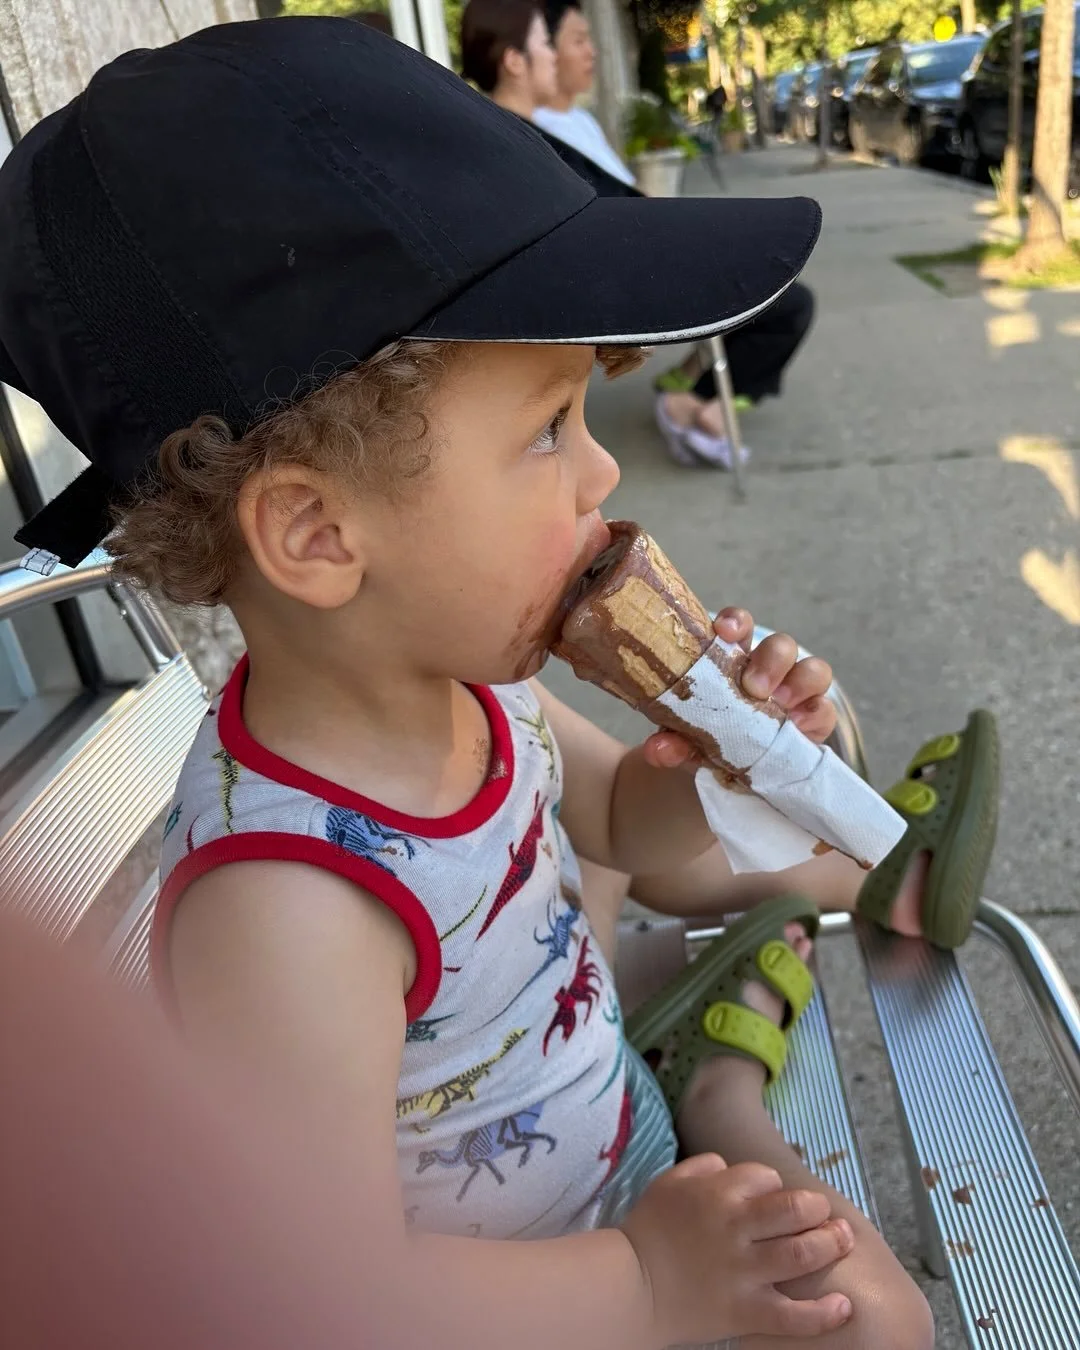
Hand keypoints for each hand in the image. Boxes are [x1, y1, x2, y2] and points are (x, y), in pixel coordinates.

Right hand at [621, 1154, 853, 1345]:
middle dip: (817, 1208)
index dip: (775, 1183)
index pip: (765, 1177)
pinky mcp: (746, 1313)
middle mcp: (736, 1229)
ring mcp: (744, 1273)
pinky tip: (844, 1305)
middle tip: (826, 1213)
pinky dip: (823, 1313)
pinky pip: (793, 1316)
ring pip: (801, 1255)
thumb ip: (702, 1167)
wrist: (632, 1287)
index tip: (775, 1195)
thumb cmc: (650, 1231)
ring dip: (831, 1244)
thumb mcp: (669, 1182)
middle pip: (794, 1210)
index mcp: (717, 1195)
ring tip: (844, 1239)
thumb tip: (731, 1166)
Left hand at [642, 607, 835, 770]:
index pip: (739, 626)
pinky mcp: (813, 721)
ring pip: (814, 670)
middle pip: (781, 645)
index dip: (736, 621)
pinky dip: (815, 716)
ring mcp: (795, 694)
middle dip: (772, 659)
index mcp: (731, 659)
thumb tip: (659, 749)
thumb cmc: (701, 736)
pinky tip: (798, 729)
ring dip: (801, 682)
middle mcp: (768, 670)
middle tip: (754, 687)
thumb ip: (670, 742)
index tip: (724, 632)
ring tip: (782, 704)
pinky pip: (825, 710)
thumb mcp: (682, 739)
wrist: (719, 770)